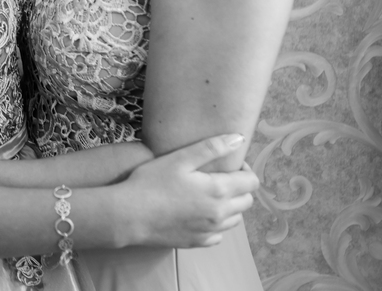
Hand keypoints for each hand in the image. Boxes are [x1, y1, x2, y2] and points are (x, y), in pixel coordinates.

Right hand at [118, 133, 258, 248]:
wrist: (129, 215)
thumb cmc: (152, 182)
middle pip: (247, 201)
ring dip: (230, 206)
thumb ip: (211, 148)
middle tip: (217, 177)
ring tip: (208, 195)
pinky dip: (216, 224)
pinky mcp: (198, 243)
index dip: (245, 169)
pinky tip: (199, 213)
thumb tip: (238, 139)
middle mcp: (220, 214)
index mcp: (219, 190)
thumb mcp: (180, 159)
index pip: (252, 182)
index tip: (228, 163)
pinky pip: (219, 234)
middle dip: (239, 187)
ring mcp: (210, 231)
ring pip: (235, 219)